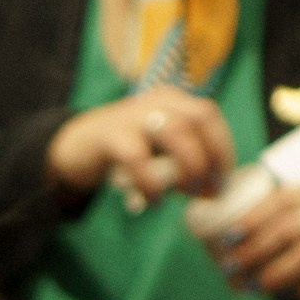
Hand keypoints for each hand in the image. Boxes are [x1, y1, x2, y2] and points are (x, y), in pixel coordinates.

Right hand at [47, 86, 233, 210]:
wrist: (76, 148)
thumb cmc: (127, 154)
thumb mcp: (160, 153)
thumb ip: (184, 162)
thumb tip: (214, 189)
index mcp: (173, 101)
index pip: (209, 115)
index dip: (222, 149)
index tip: (222, 182)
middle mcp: (157, 101)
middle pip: (199, 118)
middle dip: (210, 158)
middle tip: (206, 192)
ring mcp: (133, 115)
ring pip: (176, 131)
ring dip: (189, 167)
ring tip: (185, 194)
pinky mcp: (110, 135)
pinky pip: (138, 157)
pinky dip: (152, 182)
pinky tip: (155, 199)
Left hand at [219, 186, 299, 299]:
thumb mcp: (294, 219)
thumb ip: (264, 225)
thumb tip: (215, 245)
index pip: (279, 201)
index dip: (252, 220)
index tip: (227, 239)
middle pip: (288, 230)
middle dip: (255, 252)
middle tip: (232, 269)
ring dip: (274, 275)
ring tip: (254, 286)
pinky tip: (293, 295)